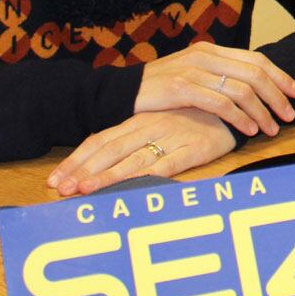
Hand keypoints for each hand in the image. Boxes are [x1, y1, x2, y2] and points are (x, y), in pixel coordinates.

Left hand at [48, 108, 237, 196]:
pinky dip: (145, 177)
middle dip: (81, 170)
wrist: (238, 104)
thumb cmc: (197, 117)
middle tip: (59, 190)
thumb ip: (137, 138)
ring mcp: (171, 137)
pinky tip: (130, 188)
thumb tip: (106, 160)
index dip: (76, 160)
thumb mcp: (162, 123)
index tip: (55, 180)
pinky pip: (166, 165)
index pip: (99, 140)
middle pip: (108, 150)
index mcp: (139, 120)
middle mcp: (150, 127)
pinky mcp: (193, 148)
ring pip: (132, 159)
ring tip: (83, 191)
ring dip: (105, 176)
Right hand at [135, 44, 294, 137]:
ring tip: (270, 128)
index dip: (279, 75)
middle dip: (277, 94)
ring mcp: (194, 71)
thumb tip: (252, 87)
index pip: (255, 59)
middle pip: (254, 73)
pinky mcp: (182, 88)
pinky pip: (221, 103)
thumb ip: (218, 75)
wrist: (123, 92)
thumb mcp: (192, 74)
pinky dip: (239, 117)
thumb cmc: (159, 88)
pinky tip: (247, 129)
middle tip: (288, 113)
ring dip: (261, 111)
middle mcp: (205, 56)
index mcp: (211, 50)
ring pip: (241, 89)